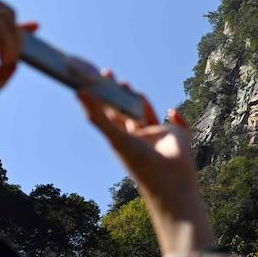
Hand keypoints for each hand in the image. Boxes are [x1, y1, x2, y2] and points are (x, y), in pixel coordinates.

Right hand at [0, 1, 35, 123]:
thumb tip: (15, 65)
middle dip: (20, 27)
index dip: (19, 27)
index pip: (0, 31)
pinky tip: (5, 58)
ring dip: (16, 37)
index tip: (35, 27)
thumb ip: (0, 77)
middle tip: (19, 51)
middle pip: (2, 13)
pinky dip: (8, 39)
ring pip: (4, 14)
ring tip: (10, 60)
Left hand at [79, 73, 216, 255]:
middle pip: (126, 111)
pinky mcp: (178, 135)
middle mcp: (139, 136)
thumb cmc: (140, 164)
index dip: (101, 98)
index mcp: (123, 138)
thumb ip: (98, 117)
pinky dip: (177, 117)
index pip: (108, 115)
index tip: (93, 81)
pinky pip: (178, 123)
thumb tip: (79, 93)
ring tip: (129, 87)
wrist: (169, 181)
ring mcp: (158, 136)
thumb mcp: (116, 138)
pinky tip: (172, 112)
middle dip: (118, 94)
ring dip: (140, 100)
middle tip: (108, 76)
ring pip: (148, 113)